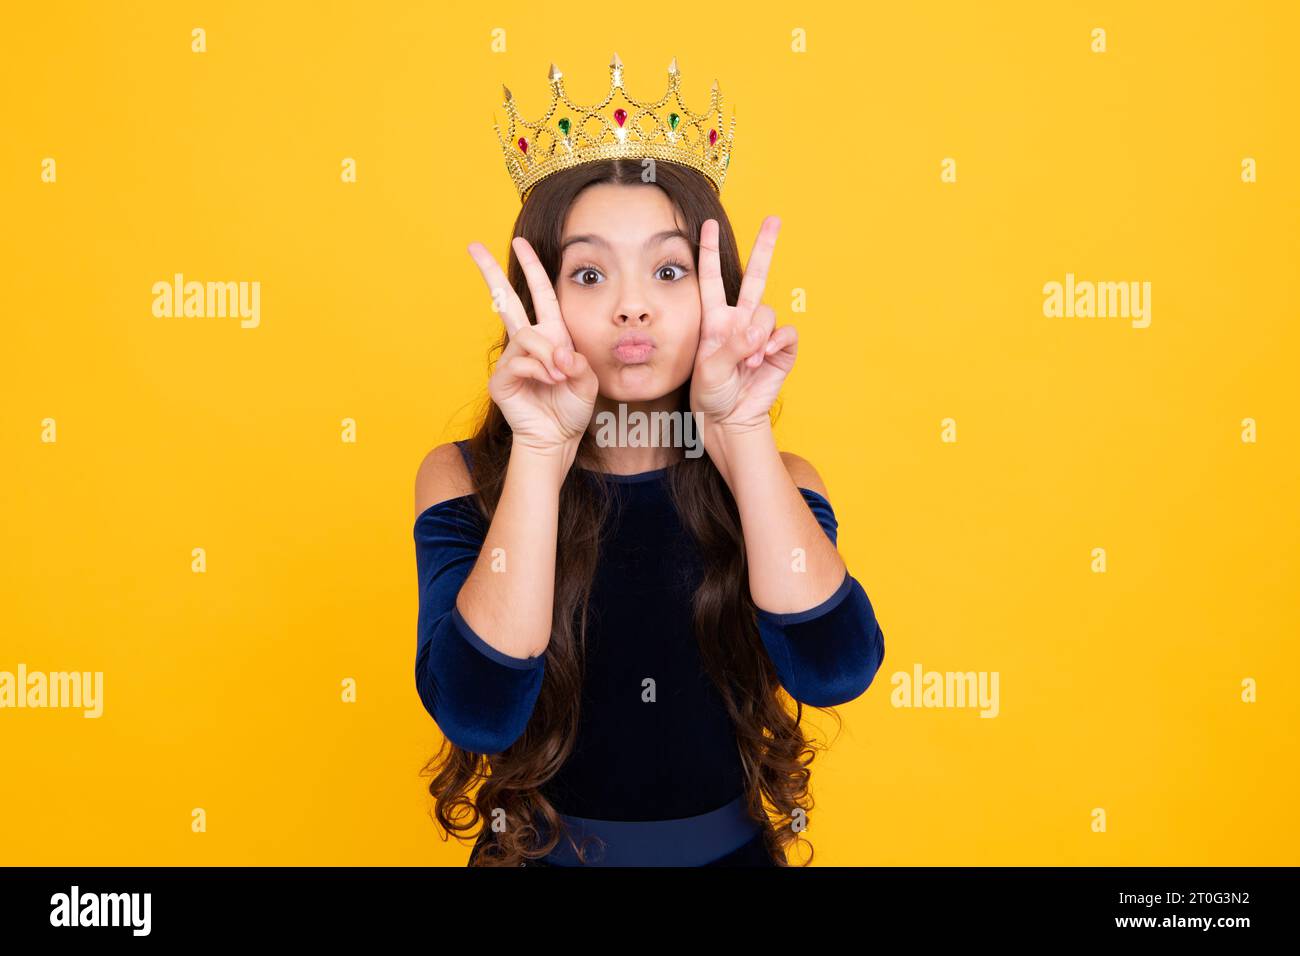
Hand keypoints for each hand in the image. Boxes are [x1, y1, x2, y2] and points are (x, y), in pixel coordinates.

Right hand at [467, 237, 598, 455]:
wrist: (558, 437)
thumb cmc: (572, 408)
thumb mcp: (587, 381)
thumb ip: (578, 363)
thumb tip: (558, 353)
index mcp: (550, 335)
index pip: (539, 294)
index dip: (532, 267)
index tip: (520, 241)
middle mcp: (527, 342)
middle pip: (505, 299)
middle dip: (490, 271)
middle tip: (472, 246)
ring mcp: (510, 359)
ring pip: (525, 336)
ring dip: (547, 354)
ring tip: (560, 376)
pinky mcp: (500, 378)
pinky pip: (518, 360)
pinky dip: (538, 369)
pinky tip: (548, 381)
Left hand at [689, 216, 797, 434]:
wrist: (729, 420)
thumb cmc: (711, 395)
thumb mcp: (709, 370)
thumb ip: (731, 347)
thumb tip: (758, 331)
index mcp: (715, 320)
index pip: (712, 279)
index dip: (709, 252)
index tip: (706, 226)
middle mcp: (740, 321)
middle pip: (755, 276)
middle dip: (765, 247)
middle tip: (774, 219)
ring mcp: (761, 334)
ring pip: (769, 312)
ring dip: (759, 335)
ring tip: (748, 362)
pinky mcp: (780, 350)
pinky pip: (786, 333)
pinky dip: (775, 343)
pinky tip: (764, 359)